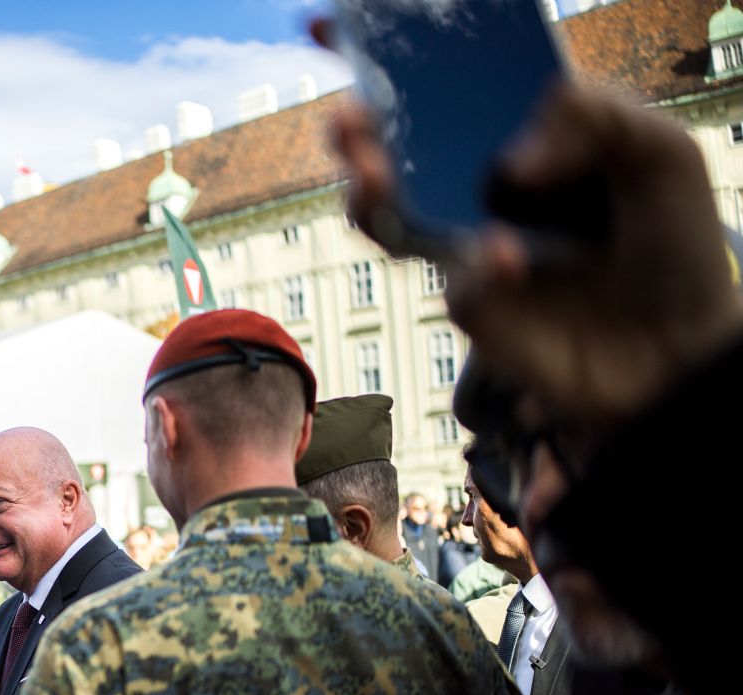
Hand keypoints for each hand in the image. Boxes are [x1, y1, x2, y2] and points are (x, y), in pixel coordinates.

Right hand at [330, 79, 742, 428]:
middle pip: (392, 145)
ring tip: (372, 174)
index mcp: (519, 129)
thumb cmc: (673, 240)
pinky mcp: (469, 301)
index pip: (448, 80)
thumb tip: (508, 162)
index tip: (331, 27)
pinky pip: (453, 275)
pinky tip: (507, 256)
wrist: (678, 349)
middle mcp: (478, 182)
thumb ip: (592, 117)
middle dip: (356, 128)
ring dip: (365, 191)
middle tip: (350, 117)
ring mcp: (464, 241)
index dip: (390, 52)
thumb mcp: (658, 152)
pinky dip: (477, 262)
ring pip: (384, 214)